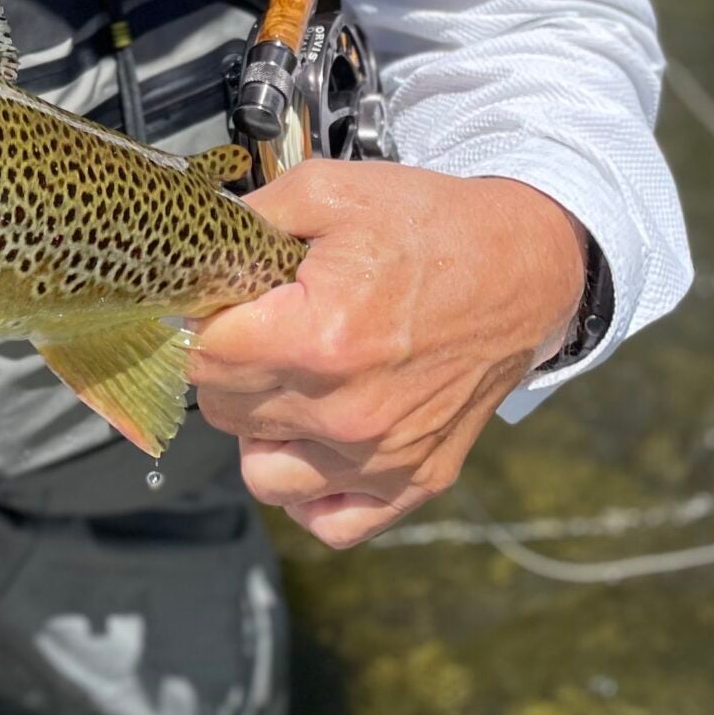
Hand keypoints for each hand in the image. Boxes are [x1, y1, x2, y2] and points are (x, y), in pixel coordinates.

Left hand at [186, 160, 587, 550]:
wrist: (520, 268)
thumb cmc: (427, 228)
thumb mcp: (328, 191)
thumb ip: (249, 221)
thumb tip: (193, 254)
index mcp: (318, 339)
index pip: (203, 358)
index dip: (204, 322)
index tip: (224, 305)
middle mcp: (346, 413)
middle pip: (225, 412)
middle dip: (229, 367)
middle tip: (261, 331)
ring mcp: (382, 457)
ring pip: (263, 475)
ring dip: (260, 430)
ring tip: (286, 384)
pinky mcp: (415, 481)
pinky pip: (331, 523)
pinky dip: (311, 492)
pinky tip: (314, 442)